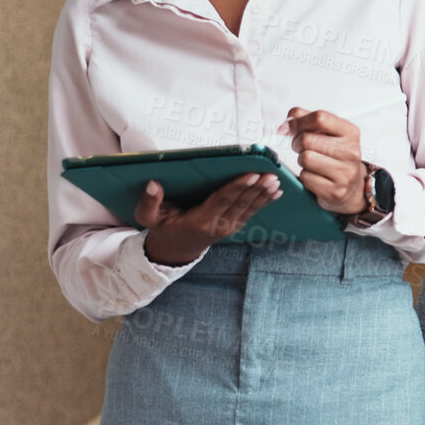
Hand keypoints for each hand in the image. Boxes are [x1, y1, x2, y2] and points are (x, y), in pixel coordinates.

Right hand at [134, 173, 280, 265]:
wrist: (175, 250)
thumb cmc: (163, 229)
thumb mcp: (148, 219)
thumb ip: (149, 203)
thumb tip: (152, 184)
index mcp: (199, 221)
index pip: (222, 201)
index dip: (237, 187)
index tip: (251, 174)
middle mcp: (218, 225)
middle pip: (240, 204)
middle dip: (257, 189)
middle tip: (271, 174)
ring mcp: (228, 227)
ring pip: (250, 208)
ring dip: (264, 194)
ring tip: (277, 181)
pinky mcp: (234, 226)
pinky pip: (252, 212)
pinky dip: (265, 201)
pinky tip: (276, 192)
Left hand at [288, 107, 367, 214]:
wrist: (353, 187)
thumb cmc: (336, 156)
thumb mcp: (329, 133)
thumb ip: (307, 119)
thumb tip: (287, 123)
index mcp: (350, 132)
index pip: (320, 118)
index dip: (299, 121)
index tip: (289, 127)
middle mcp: (351, 152)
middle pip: (307, 139)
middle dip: (297, 143)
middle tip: (302, 148)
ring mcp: (345, 172)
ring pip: (305, 159)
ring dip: (302, 161)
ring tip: (312, 163)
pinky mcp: (335, 191)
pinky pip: (305, 178)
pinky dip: (305, 177)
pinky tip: (316, 177)